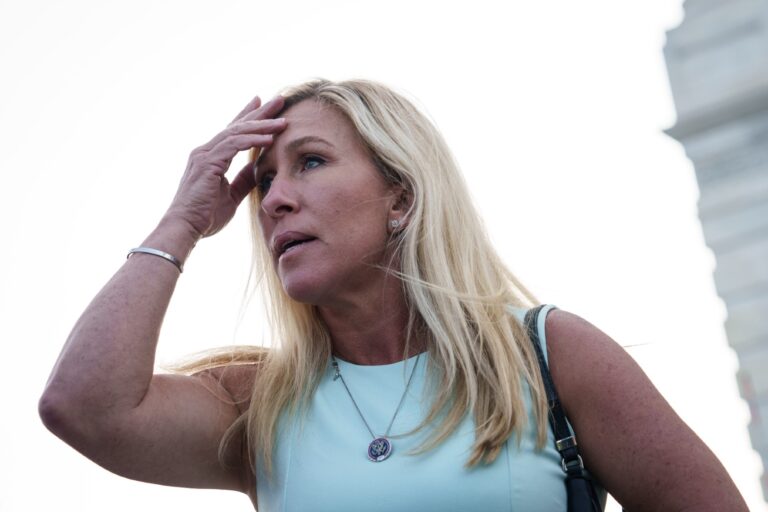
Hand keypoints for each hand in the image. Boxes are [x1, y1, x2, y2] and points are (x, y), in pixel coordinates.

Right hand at [166, 96, 286, 238]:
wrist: (185, 228)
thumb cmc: (205, 216)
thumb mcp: (232, 195)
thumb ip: (244, 180)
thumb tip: (257, 168)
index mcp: (211, 158)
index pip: (233, 132)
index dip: (248, 117)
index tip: (263, 104)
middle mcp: (206, 151)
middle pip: (237, 125)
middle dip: (259, 112)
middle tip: (279, 99)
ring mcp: (205, 155)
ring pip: (237, 132)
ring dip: (262, 125)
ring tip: (282, 120)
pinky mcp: (207, 163)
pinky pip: (234, 145)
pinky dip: (253, 140)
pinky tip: (269, 138)